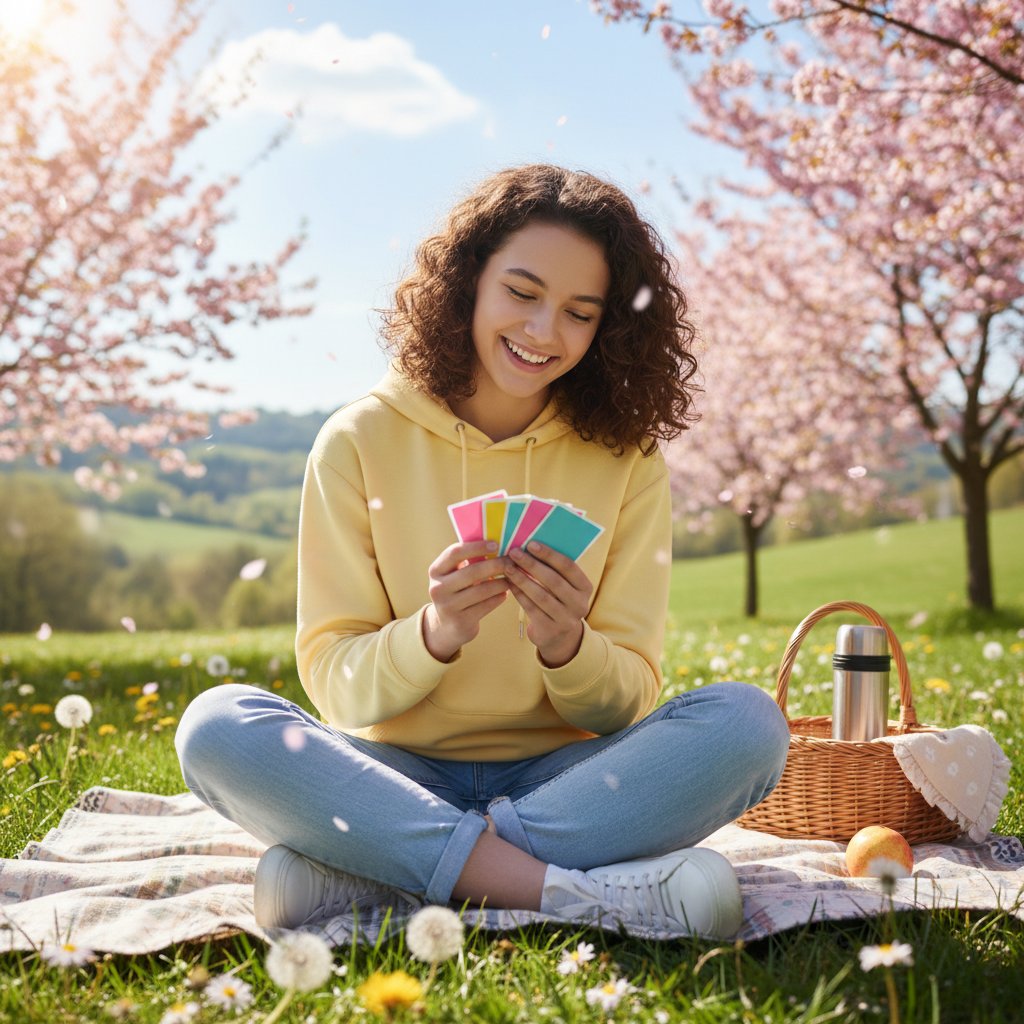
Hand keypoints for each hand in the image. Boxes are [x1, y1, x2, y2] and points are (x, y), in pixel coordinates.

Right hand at [422, 541, 508, 661]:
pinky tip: (506, 593)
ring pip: (482, 590)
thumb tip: (499, 542)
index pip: (455, 552)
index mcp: (436, 570)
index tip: (496, 544)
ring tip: (512, 577)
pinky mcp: (461, 621)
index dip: (477, 546)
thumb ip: (468, 560)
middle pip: (472, 571)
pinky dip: (499, 597)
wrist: (447, 626)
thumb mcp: (454, 575)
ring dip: (501, 582)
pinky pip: (486, 605)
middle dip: (495, 564)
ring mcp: (448, 606)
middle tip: (511, 561)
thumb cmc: (457, 591)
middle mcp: (437, 588)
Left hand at [505, 541, 592, 667]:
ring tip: (507, 567)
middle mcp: (579, 604)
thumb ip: (555, 569)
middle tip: (514, 553)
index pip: (568, 567)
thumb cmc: (558, 600)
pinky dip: (519, 594)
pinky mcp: (550, 630)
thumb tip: (531, 544)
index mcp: (585, 587)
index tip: (530, 543)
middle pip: (554, 581)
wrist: (560, 636)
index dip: (549, 554)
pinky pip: (531, 608)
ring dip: (522, 579)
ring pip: (540, 596)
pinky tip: (509, 583)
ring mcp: (566, 619)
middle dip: (532, 565)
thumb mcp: (565, 586)